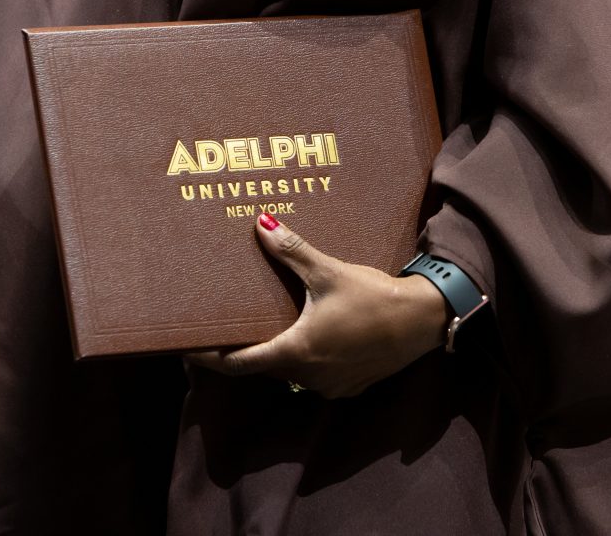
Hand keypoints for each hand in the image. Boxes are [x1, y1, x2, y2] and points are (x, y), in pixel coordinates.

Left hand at [186, 213, 450, 397]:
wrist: (424, 320)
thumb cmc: (373, 297)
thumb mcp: (329, 272)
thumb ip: (292, 252)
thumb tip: (262, 224)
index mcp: (295, 352)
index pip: (237, 364)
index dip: (209, 358)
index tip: (186, 350)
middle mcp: (307, 376)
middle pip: (262, 367)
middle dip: (241, 351)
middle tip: (223, 330)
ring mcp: (330, 385)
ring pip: (289, 371)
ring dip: (274, 353)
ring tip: (263, 328)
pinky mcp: (350, 384)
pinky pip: (314, 374)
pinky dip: (302, 358)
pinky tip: (305, 336)